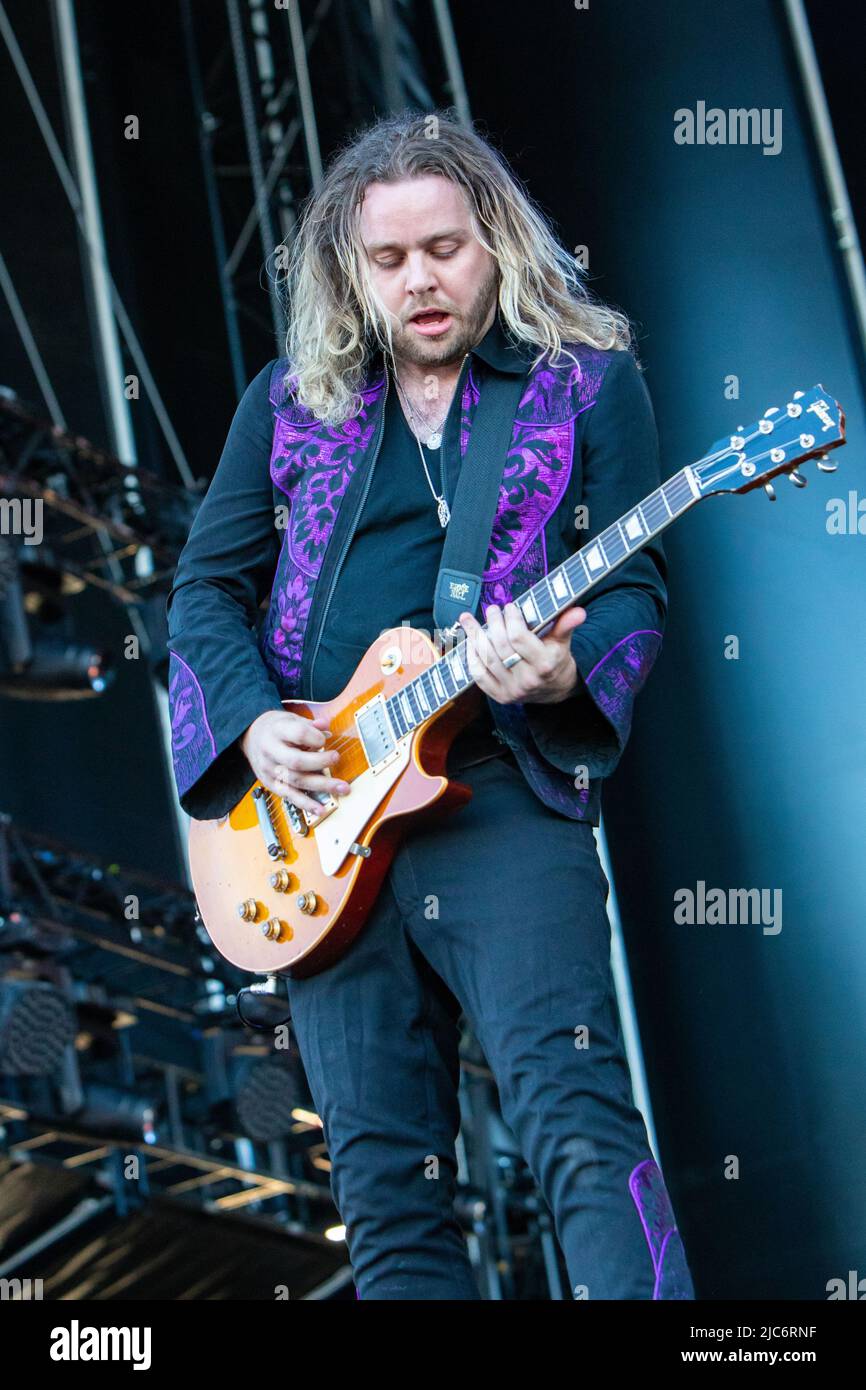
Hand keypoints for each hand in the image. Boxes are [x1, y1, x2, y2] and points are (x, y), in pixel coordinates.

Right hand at [240, 709, 349, 814]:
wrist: (251, 736)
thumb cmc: (276, 728)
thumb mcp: (291, 719)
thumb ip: (310, 725)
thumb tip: (326, 728)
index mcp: (277, 731)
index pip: (298, 734)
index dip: (315, 737)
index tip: (324, 739)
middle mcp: (271, 751)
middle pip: (296, 761)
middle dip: (320, 762)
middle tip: (336, 759)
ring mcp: (270, 769)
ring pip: (296, 781)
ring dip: (321, 786)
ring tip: (340, 788)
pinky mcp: (271, 784)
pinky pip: (289, 796)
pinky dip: (306, 804)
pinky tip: (320, 808)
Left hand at [457, 601, 586, 704]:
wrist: (555, 689)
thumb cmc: (556, 659)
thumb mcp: (563, 641)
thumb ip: (566, 625)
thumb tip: (578, 612)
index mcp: (544, 664)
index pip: (519, 638)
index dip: (511, 619)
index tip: (509, 607)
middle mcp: (527, 680)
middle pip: (501, 646)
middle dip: (493, 623)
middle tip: (492, 610)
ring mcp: (511, 690)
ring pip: (486, 659)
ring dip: (474, 636)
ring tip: (469, 619)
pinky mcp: (499, 696)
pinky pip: (478, 675)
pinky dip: (471, 656)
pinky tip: (469, 641)